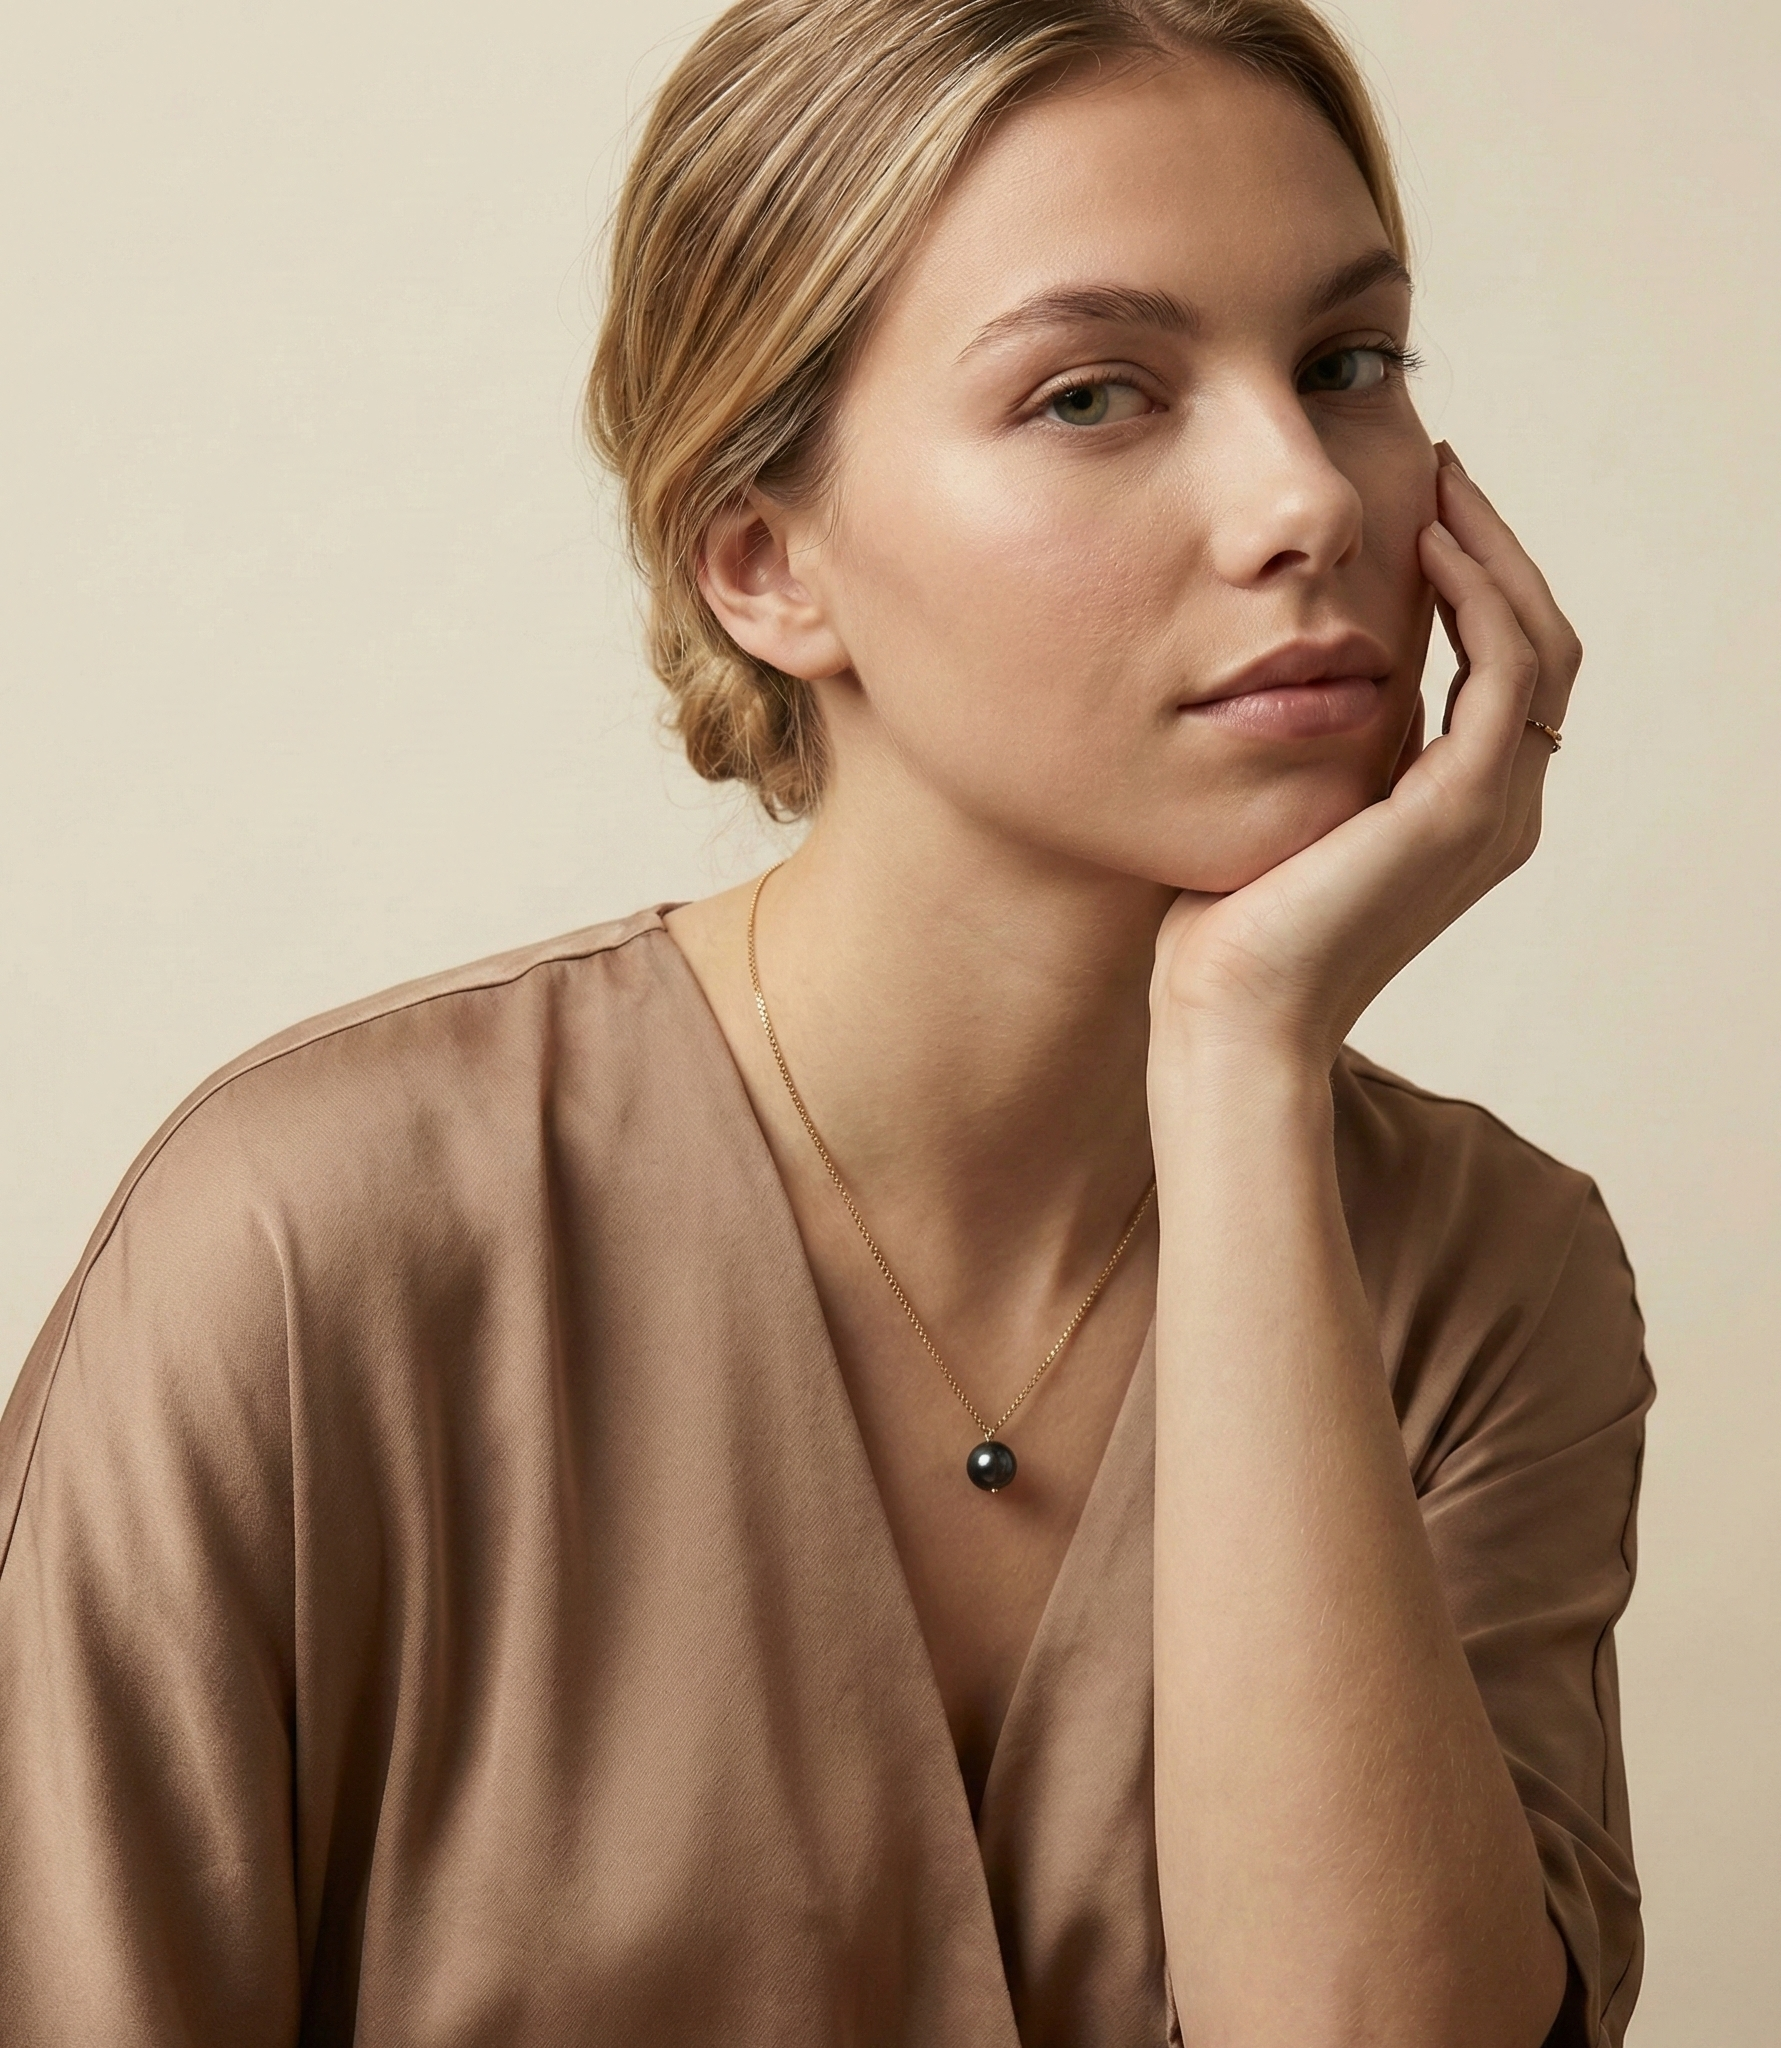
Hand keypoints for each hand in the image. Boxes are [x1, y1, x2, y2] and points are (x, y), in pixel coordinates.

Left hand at [1150, 448, 1581, 1073]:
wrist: (1226, 1016)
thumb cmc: (1226, 928)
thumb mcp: (1287, 807)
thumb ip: (1324, 747)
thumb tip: (1299, 671)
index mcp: (1462, 813)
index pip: (1505, 670)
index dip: (1477, 583)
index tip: (1421, 510)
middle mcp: (1497, 812)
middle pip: (1539, 645)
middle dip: (1496, 552)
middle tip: (1443, 473)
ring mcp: (1490, 814)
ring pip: (1537, 646)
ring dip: (1495, 556)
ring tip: (1439, 487)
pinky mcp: (1459, 811)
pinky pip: (1502, 673)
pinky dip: (1478, 600)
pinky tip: (1424, 549)